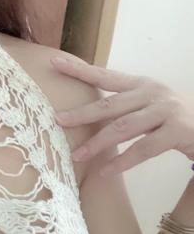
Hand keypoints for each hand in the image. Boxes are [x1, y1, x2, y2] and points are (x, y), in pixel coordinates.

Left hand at [50, 56, 193, 175]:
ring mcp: (165, 111)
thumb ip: (123, 105)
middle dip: (82, 113)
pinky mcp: (178, 131)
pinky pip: (144, 149)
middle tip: (58, 120)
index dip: (79, 70)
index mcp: (140, 84)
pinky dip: (123, 161)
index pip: (105, 76)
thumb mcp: (149, 103)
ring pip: (124, 128)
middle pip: (110, 105)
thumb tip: (86, 113)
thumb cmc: (174, 116)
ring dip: (98, 143)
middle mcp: (152, 93)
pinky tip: (106, 171)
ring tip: (77, 155)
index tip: (54, 62)